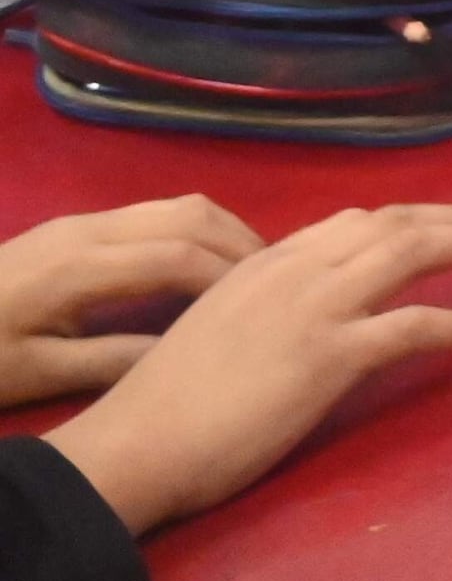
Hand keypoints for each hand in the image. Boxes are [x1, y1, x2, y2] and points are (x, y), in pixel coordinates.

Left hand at [0, 198, 260, 405]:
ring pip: (178, 206)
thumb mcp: (38, 374)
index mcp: (79, 268)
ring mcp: (82, 221)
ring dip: (224, 233)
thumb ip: (113, 361)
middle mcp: (89, 230)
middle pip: (190, 218)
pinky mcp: (76, 225)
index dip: (232, 282)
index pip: (180, 258)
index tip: (273, 311)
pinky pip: (156, 214)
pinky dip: (196, 232)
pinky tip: (205, 267)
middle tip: (284, 286)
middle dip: (243, 248)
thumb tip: (186, 354)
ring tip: (255, 274)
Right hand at [44, 204, 451, 538]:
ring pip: (413, 252)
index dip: (412, 219)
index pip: (355, 222)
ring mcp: (314, 309)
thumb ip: (265, 306)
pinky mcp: (330, 356)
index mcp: (263, 263)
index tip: (449, 227)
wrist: (131, 447)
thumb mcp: (215, 328)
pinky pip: (416, 325)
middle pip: (396, 223)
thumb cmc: (163, 405)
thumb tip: (310, 312)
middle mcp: (294, 271)